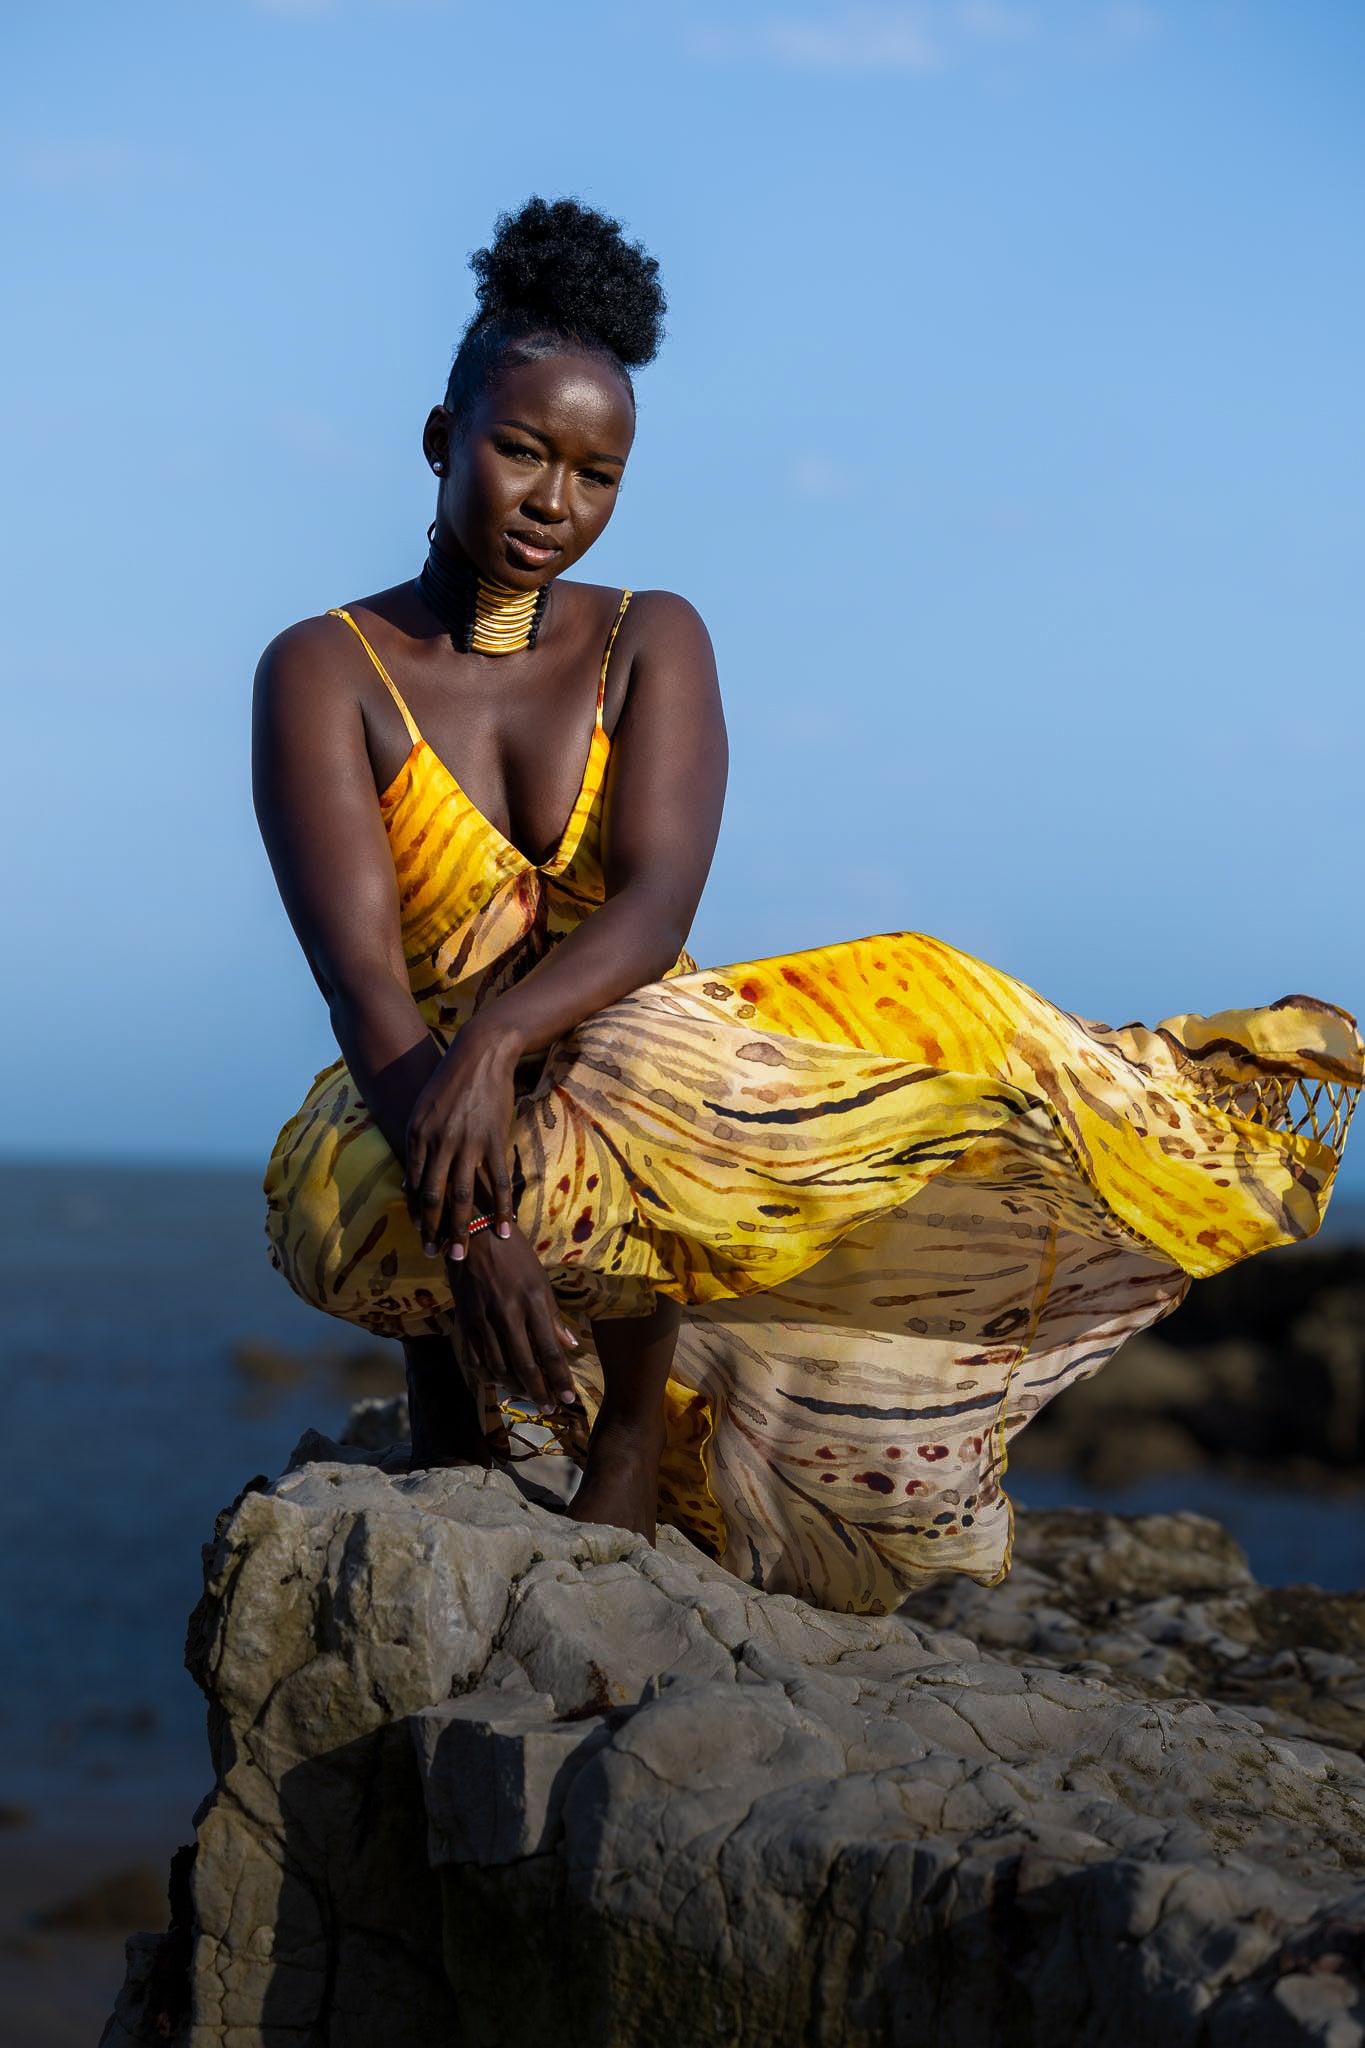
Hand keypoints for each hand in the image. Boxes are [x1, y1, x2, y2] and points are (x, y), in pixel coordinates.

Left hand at [405, 1017, 519, 1258]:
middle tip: (437, 1256)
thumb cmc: (448, 1084)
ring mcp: (468, 1144)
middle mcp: (439, 1143)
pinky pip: (498, 1184)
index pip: (415, 1186)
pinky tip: (506, 1231)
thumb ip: (415, 1150)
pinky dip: (502, 1211)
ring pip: (464, 1196)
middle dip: (434, 1231)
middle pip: (435, 1197)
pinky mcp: (494, 1141)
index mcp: (417, 1137)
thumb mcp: (421, 1113)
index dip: (418, 1215)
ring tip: (464, 1254)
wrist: (479, 1055)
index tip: (423, 1237)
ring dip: (463, 1229)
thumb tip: (408, 1186)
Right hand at [449, 1223, 580, 1412]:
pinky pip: (474, 1359)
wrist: (474, 1235)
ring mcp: (482, 1320)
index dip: (560, 1378)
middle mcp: (506, 1314)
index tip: (569, 1398)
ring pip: (498, 1368)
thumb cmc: (515, 1255)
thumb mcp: (540, 1280)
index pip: (550, 1350)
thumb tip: (570, 1345)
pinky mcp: (464, 1321)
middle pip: (524, 1365)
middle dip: (539, 1392)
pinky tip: (499, 1382)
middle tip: (550, 1409)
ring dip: (515, 1388)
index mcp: (531, 1301)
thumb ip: (553, 1316)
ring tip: (529, 1396)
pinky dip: (488, 1377)